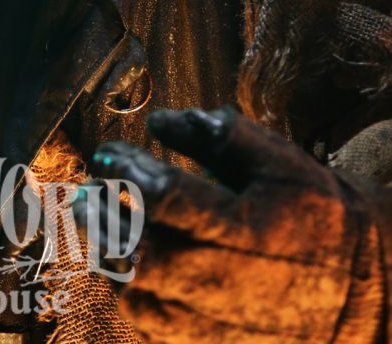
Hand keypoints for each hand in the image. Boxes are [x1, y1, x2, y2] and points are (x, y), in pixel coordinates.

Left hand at [73, 107, 384, 342]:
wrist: (360, 289)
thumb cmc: (314, 212)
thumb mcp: (279, 161)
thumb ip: (220, 135)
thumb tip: (158, 120)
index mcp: (250, 229)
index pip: (169, 199)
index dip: (129, 172)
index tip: (107, 152)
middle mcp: (230, 283)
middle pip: (144, 257)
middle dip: (103, 222)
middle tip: (82, 194)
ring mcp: (220, 324)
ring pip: (141, 301)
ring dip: (110, 261)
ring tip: (97, 227)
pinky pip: (153, 331)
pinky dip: (129, 297)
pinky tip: (122, 267)